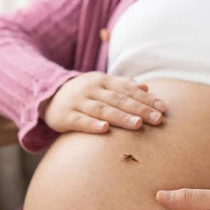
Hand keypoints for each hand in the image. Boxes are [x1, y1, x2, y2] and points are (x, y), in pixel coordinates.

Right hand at [42, 72, 165, 132]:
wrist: (47, 96)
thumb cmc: (83, 93)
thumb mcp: (101, 84)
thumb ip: (123, 85)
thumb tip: (146, 88)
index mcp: (102, 80)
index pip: (128, 89)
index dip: (146, 99)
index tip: (163, 108)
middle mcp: (91, 89)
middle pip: (119, 100)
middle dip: (139, 109)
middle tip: (157, 119)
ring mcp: (77, 102)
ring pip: (102, 109)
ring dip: (121, 117)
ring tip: (138, 125)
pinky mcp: (64, 116)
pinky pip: (80, 121)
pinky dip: (92, 125)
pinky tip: (104, 130)